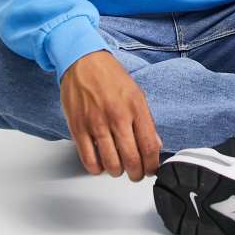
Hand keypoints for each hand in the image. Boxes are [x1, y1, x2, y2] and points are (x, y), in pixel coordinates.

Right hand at [60, 50, 162, 180]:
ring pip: (111, 164)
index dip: (152, 165)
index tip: (151, 169)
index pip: (149, 146)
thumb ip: (146, 120)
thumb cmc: (110, 76)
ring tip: (118, 168)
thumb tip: (156, 144)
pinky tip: (100, 163)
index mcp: (135, 106)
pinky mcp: (78, 128)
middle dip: (136, 174)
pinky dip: (97, 168)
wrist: (83, 61)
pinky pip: (89, 160)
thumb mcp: (136, 93)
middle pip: (132, 159)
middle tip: (135, 173)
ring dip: (117, 172)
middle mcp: (117, 116)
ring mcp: (96, 123)